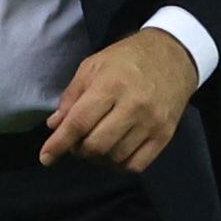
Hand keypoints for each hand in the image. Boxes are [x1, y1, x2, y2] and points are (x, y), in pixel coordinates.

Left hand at [42, 24, 201, 172]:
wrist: (173, 56)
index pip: (79, 122)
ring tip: (96, 143)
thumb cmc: (127, 59)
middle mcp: (133, 106)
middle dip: (79, 149)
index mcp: (111, 85)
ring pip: (115, 158)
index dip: (59, 143)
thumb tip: (55, 126)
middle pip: (96, 145)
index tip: (46, 157)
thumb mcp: (93, 66)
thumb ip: (72, 96)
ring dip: (98, 158)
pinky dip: (119, 165)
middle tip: (77, 140)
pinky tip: (114, 152)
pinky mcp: (165, 135)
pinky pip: (136, 165)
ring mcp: (151, 123)